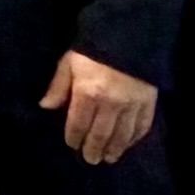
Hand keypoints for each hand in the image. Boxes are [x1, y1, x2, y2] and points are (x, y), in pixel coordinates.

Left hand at [44, 49, 158, 164]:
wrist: (130, 34)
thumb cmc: (93, 49)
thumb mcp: (69, 63)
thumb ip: (59, 87)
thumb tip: (46, 107)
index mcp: (88, 93)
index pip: (78, 124)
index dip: (74, 138)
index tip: (72, 146)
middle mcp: (110, 103)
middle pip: (100, 134)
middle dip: (94, 149)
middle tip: (91, 160)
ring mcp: (132, 104)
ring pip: (122, 134)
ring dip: (115, 149)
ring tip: (109, 158)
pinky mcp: (149, 102)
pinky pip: (142, 125)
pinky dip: (134, 138)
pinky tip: (128, 144)